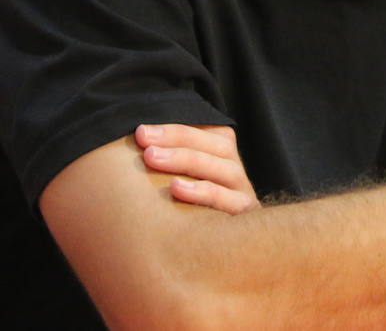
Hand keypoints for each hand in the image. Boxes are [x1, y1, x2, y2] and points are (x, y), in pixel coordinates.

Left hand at [134, 123, 260, 214]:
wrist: (222, 265)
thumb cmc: (185, 221)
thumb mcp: (181, 189)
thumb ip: (167, 168)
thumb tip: (132, 146)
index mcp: (225, 161)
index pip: (211, 133)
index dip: (177, 129)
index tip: (141, 130)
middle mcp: (237, 176)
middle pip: (218, 147)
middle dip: (178, 139)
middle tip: (143, 139)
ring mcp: (243, 197)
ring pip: (224, 169)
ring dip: (187, 159)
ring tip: (153, 157)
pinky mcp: (244, 220)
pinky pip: (230, 202)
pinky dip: (204, 192)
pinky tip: (176, 188)